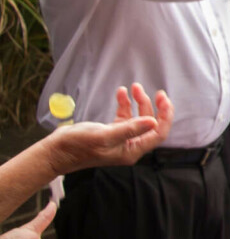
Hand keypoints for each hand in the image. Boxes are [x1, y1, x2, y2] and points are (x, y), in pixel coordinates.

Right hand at [43, 84, 171, 175]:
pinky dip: (124, 104)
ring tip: (133, 87)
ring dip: (137, 102)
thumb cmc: (78, 146)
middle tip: (155, 91)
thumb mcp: (105, 136)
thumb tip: (153, 122)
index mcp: (132, 151)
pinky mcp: (110, 131)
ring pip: (137, 117)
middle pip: (150, 124)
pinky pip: (123, 116)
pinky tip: (121, 92)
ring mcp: (120, 138)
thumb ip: (130, 129)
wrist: (55, 152)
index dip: (165, 116)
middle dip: (152, 106)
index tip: (164, 99)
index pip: (158, 134)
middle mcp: (129, 146)